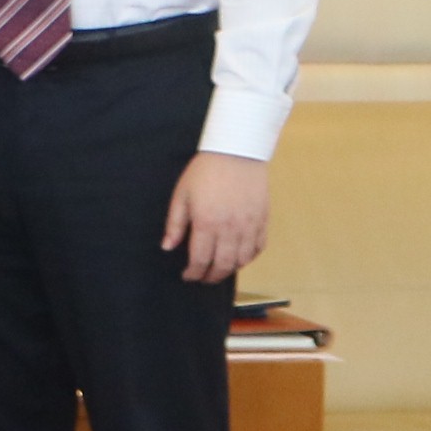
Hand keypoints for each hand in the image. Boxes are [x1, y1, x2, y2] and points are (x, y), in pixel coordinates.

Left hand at [162, 152, 271, 286]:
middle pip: (222, 265)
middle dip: (211, 276)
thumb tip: (167, 247)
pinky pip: (258, 248)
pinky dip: (248, 258)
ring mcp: (249, 225)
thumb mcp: (182, 195)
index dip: (193, 272)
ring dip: (229, 270)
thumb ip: (175, 224)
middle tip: (202, 278)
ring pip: (242, 260)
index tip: (187, 276)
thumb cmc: (205, 172)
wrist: (237, 153)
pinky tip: (239, 258)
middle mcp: (230, 228)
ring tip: (219, 270)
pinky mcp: (263, 220)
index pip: (200, 259)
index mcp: (207, 223)